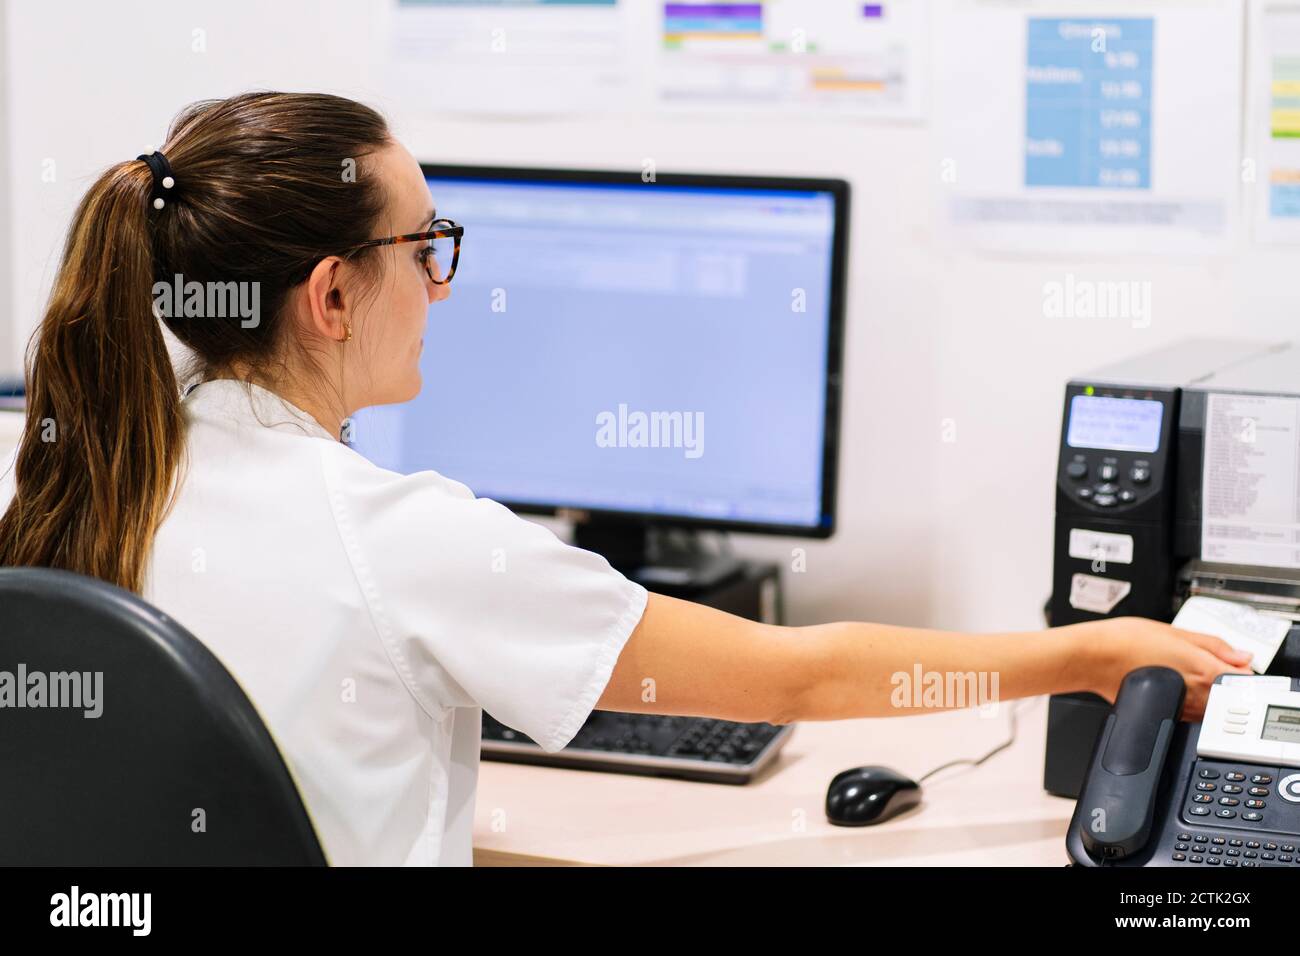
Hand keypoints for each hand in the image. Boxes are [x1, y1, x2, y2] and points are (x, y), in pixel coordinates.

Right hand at [1088, 617, 1253, 719]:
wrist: (1095, 658)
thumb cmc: (1127, 642)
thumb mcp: (1177, 632)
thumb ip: (1215, 646)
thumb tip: (1241, 655)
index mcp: (1206, 672)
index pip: (1245, 681)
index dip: (1243, 671)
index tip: (1235, 664)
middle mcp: (1198, 695)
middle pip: (1231, 696)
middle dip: (1227, 682)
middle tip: (1205, 663)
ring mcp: (1183, 708)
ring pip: (1214, 706)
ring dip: (1210, 693)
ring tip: (1184, 672)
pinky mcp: (1169, 715)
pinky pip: (1194, 714)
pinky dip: (1193, 703)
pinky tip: (1175, 686)